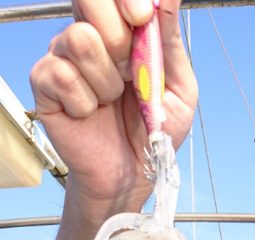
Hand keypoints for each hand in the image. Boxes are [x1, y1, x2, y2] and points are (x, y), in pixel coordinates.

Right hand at [30, 0, 196, 208]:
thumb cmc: (153, 133)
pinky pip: (61, 75)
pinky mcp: (46, 86)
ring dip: (106, 79)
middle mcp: (89, 38)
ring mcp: (64, 59)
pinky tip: (90, 113)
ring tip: (112, 101)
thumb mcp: (179, 89)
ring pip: (79, 39)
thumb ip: (170, 42)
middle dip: (116, 33)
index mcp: (121, 32)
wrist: (132, 176)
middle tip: (128, 69)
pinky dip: (85, 101)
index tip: (141, 19)